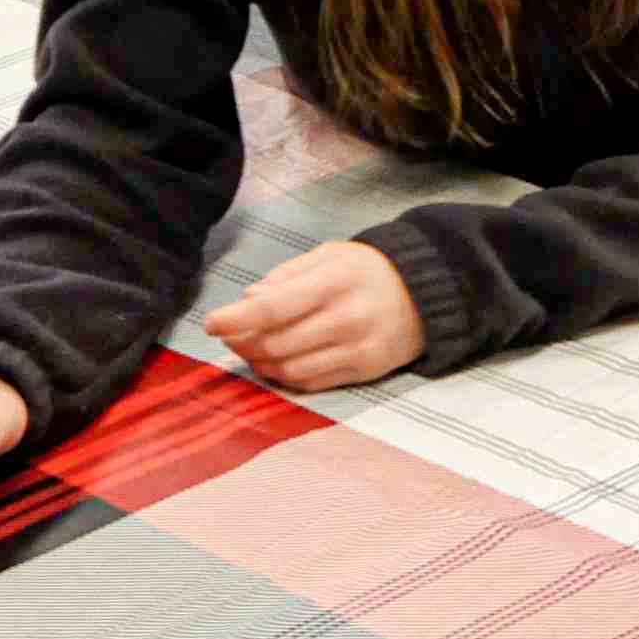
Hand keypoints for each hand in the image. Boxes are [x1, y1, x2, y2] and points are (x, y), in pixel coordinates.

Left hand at [202, 238, 426, 391]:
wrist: (427, 292)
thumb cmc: (368, 270)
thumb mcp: (329, 255)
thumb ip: (286, 276)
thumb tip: (248, 300)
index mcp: (335, 280)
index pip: (273, 308)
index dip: (235, 319)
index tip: (211, 323)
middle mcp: (348, 317)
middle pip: (277, 344)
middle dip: (243, 343)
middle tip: (230, 337)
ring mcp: (359, 348)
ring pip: (290, 369)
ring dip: (260, 364)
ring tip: (250, 350)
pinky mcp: (366, 371)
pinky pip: (312, 383)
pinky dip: (285, 377)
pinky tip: (276, 364)